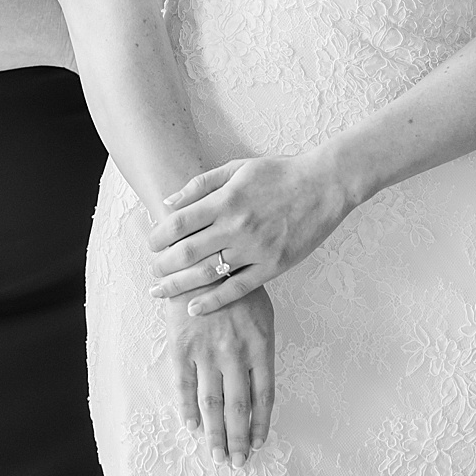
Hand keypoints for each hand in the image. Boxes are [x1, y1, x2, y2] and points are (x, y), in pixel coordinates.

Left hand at [148, 151, 357, 314]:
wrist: (324, 185)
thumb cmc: (279, 173)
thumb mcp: (236, 168)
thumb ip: (200, 184)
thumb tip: (168, 202)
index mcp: (225, 200)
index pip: (179, 224)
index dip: (158, 237)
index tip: (150, 244)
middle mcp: (237, 226)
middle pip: (188, 252)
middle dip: (163, 265)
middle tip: (152, 271)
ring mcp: (256, 249)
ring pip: (209, 273)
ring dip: (180, 285)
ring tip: (162, 291)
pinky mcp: (274, 265)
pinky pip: (239, 288)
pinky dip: (214, 301)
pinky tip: (195, 307)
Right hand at [169, 283, 275, 465]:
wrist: (198, 261)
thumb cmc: (234, 286)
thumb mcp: (262, 314)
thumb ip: (262, 348)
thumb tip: (259, 381)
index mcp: (260, 348)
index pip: (264, 397)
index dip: (260, 424)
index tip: (256, 444)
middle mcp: (235, 355)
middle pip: (239, 408)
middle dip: (237, 439)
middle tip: (236, 462)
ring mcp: (207, 353)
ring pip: (212, 403)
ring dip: (215, 433)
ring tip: (217, 454)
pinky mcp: (182, 347)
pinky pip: (184, 385)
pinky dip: (188, 408)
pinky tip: (192, 426)